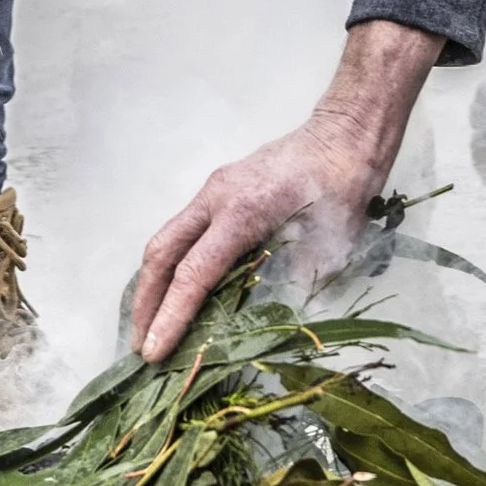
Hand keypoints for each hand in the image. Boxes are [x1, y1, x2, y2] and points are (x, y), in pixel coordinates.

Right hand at [131, 20, 444, 359]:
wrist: (347, 132)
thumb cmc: (344, 187)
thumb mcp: (330, 246)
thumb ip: (292, 285)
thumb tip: (263, 322)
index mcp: (242, 213)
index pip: (193, 274)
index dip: (171, 318)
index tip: (152, 354)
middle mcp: (216, 197)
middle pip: (162, 253)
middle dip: (145, 303)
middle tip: (138, 347)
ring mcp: (215, 189)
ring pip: (167, 239)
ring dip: (154, 284)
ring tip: (151, 327)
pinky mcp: (221, 188)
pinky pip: (184, 230)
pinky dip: (172, 264)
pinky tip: (178, 290)